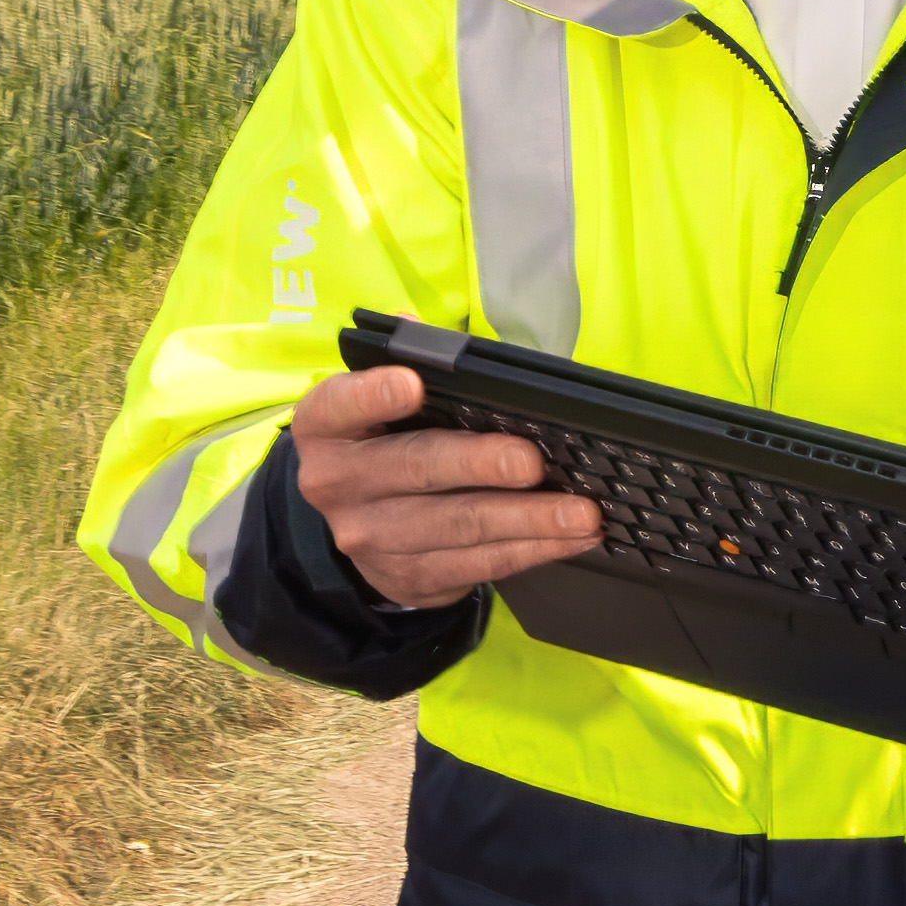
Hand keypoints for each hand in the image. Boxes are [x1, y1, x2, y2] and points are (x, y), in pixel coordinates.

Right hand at [285, 360, 592, 609]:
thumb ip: (407, 360)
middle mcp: (338, 483)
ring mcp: (372, 537)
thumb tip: (427, 328)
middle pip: (416, 468)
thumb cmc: (384, 440)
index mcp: (326, 426)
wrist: (357, 528)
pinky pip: (480, 563)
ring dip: (527, 519)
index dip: (373, 394)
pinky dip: (532, 549)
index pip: (341, 404)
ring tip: (579, 512)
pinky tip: (571, 538)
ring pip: (459, 526)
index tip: (412, 383)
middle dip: (479, 465)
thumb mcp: (376, 402)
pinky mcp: (412, 576)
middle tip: (532, 461)